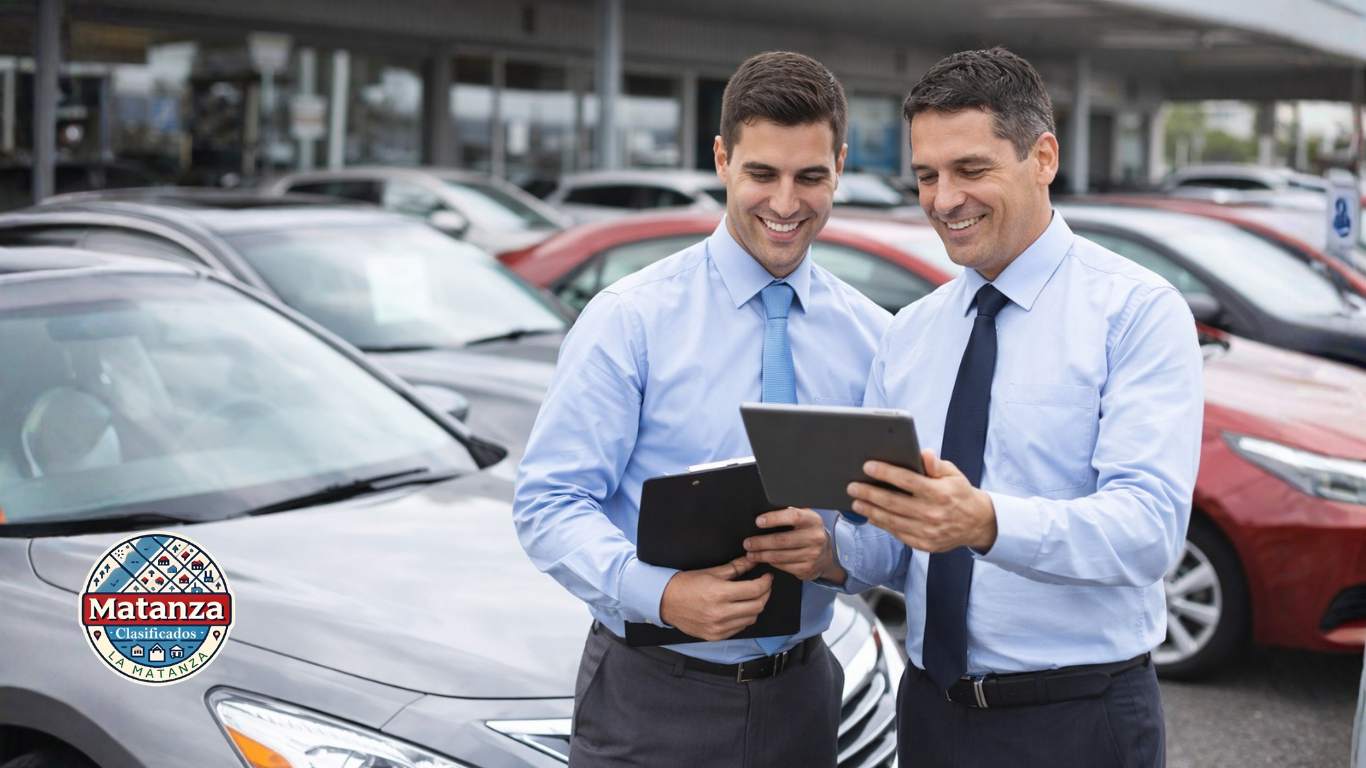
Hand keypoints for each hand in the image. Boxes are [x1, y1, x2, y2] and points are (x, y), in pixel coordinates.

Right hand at [659, 558, 772, 641]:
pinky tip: (739, 609)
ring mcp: (719, 627)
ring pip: (751, 618)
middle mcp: (721, 613)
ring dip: (756, 607)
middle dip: (765, 594)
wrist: (666, 602)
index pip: (755, 590)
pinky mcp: (716, 636)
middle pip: (757, 606)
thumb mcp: (712, 572)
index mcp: (720, 593)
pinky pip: (739, 628)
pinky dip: (744, 618)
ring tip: (752, 597)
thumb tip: (753, 560)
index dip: (766, 582)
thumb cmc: (686, 584)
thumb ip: (736, 567)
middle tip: (764, 586)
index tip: (767, 577)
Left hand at [744, 507, 844, 583]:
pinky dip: (770, 563)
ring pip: (780, 556)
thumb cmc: (808, 532)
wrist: (825, 554)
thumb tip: (766, 510)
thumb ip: (790, 513)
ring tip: (750, 553)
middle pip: (782, 540)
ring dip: (762, 555)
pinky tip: (764, 559)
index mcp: (813, 520)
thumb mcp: (805, 518)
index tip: (758, 521)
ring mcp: (812, 555)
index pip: (793, 516)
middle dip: (760, 542)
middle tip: (747, 542)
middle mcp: (814, 537)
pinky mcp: (806, 569)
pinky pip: (783, 566)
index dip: (774, 518)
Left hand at [846, 449, 997, 552]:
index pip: (906, 480)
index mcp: (940, 493)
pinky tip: (870, 516)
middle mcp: (933, 513)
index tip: (867, 466)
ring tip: (855, 502)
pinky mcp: (924, 544)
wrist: (976, 523)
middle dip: (869, 493)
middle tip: (852, 486)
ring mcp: (928, 531)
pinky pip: (897, 533)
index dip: (885, 472)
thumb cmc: (959, 493)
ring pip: (891, 520)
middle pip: (893, 502)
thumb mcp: (952, 474)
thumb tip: (923, 453)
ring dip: (870, 511)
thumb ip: (934, 464)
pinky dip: (881, 524)